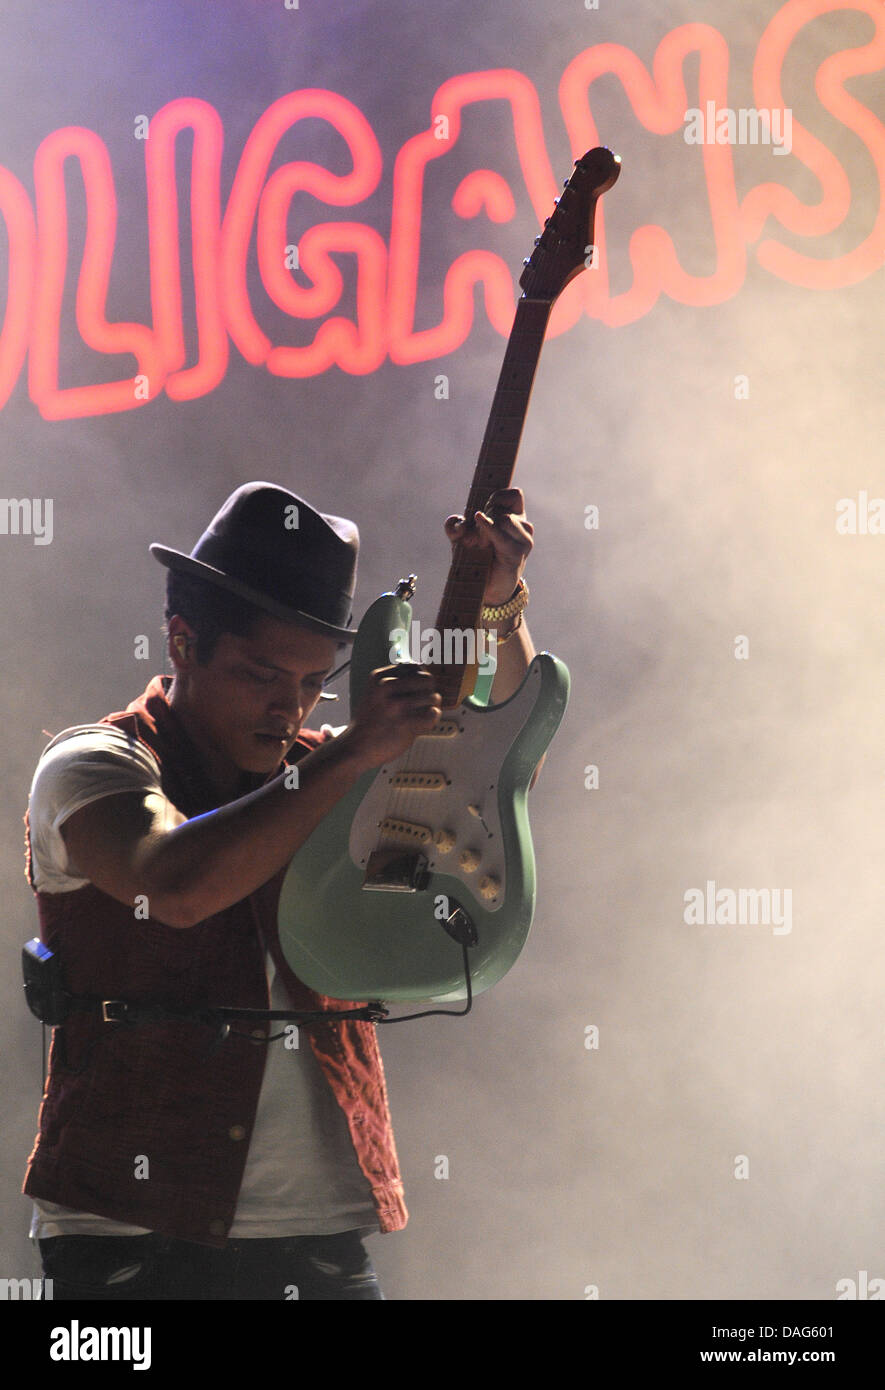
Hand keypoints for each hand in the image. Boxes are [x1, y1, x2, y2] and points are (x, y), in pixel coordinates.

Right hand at [345, 663, 441, 766]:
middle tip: (423, 703)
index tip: (416, 691)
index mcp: (379, 677)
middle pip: (427, 679)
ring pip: (433, 697)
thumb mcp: (375, 692)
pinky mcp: (405, 723)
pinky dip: (432, 719)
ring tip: (421, 715)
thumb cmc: (370, 722)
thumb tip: (423, 669)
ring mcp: (396, 705)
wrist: (356, 747)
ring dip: (431, 707)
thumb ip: (396, 681)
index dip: (420, 679)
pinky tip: (422, 723)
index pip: (414, 667)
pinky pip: (433, 713)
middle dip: (429, 691)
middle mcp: (387, 687)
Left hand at [444, 487, 533, 605]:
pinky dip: (489, 530)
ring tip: (482, 544)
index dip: (499, 497)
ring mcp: (523, 540)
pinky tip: (481, 533)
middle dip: (486, 515)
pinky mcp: (518, 552)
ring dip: (486, 528)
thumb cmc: (476, 560)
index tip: (485, 507)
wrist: (485, 589)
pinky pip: (501, 534)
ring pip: (504, 519)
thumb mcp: (461, 540)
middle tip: (479, 532)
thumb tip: (456, 523)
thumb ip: (455, 527)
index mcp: (514, 518)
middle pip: (502, 507)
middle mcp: (523, 527)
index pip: (515, 495)